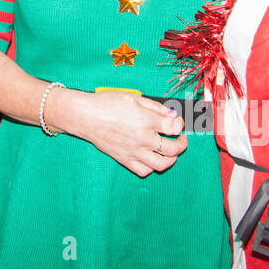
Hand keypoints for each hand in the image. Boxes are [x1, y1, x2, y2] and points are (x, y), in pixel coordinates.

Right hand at [68, 90, 186, 176]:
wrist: (85, 116)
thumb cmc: (106, 104)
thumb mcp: (133, 98)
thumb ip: (155, 107)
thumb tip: (172, 115)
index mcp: (146, 120)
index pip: (174, 127)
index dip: (180, 124)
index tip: (178, 122)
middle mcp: (142, 138)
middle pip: (173, 149)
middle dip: (182, 144)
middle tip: (181, 138)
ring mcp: (134, 151)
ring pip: (162, 164)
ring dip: (171, 159)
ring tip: (170, 152)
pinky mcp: (125, 160)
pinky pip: (144, 171)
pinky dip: (152, 167)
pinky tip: (151, 158)